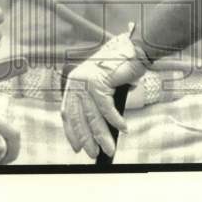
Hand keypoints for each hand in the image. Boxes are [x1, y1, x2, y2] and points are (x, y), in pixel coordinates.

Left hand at [60, 30, 149, 158]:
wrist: (132, 48)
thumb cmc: (120, 67)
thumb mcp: (103, 85)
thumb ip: (97, 103)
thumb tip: (100, 131)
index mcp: (74, 82)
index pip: (68, 112)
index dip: (72, 132)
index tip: (77, 147)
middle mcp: (77, 81)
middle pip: (79, 118)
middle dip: (87, 139)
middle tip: (94, 153)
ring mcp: (86, 81)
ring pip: (94, 116)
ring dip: (103, 136)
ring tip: (110, 148)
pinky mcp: (99, 82)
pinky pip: (107, 108)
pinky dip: (116, 120)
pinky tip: (123, 129)